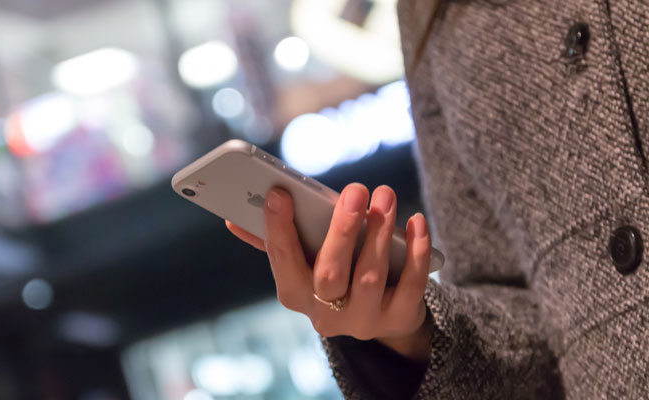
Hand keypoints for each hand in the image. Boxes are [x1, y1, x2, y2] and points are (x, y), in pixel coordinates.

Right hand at [226, 184, 431, 361]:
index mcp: (294, 293)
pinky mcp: (398, 319)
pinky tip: (416, 222)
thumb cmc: (334, 273)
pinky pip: (412, 286)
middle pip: (330, 273)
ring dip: (380, 233)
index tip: (279, 193)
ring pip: (370, 276)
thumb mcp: (306, 261)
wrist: (381, 315)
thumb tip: (233, 220)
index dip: (278, 229)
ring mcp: (363, 320)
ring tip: (385, 196)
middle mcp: (325, 314)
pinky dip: (416, 252)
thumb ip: (277, 240)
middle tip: (356, 189)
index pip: (282, 261)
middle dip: (343, 230)